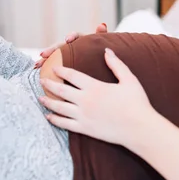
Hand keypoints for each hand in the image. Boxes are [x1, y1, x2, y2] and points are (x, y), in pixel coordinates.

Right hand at [34, 23, 107, 67]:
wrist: (103, 62)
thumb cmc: (103, 51)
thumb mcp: (103, 44)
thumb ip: (102, 35)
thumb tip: (102, 25)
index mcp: (82, 40)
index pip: (75, 36)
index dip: (71, 36)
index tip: (68, 40)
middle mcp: (72, 46)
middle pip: (60, 46)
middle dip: (51, 50)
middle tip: (43, 55)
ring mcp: (67, 55)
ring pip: (54, 56)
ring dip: (45, 60)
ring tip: (37, 65)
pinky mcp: (64, 63)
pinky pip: (54, 64)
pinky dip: (46, 66)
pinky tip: (37, 71)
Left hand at [39, 49, 155, 146]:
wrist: (139, 128)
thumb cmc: (137, 103)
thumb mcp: (129, 79)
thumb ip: (116, 64)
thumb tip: (107, 51)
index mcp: (94, 87)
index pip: (72, 75)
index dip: (61, 70)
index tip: (54, 67)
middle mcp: (85, 100)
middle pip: (61, 90)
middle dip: (49, 84)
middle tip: (41, 81)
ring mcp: (83, 116)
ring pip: (59, 107)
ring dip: (47, 102)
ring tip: (39, 98)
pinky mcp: (85, 128)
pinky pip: (64, 124)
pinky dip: (54, 119)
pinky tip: (49, 117)